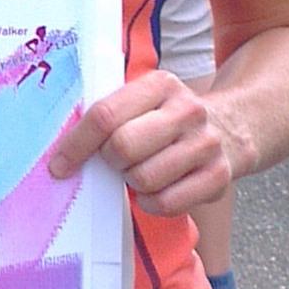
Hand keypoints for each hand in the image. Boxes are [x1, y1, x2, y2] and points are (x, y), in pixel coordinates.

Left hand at [46, 71, 232, 216]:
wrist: (229, 129)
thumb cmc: (164, 121)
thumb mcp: (141, 102)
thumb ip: (107, 115)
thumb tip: (60, 155)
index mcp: (161, 84)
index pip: (105, 115)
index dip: (76, 145)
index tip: (59, 165)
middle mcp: (188, 110)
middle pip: (123, 147)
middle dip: (110, 161)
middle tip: (115, 161)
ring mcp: (206, 144)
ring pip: (145, 178)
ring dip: (132, 182)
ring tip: (140, 171)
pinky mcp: (218, 177)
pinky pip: (166, 202)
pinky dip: (151, 203)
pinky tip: (155, 190)